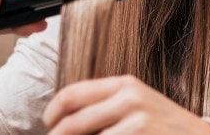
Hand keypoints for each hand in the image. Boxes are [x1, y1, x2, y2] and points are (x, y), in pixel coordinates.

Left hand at [43, 75, 209, 134]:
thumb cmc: (161, 125)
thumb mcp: (135, 104)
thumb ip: (105, 105)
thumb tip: (63, 121)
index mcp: (124, 84)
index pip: (72, 94)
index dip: (52, 112)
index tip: (48, 124)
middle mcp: (129, 97)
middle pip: (72, 122)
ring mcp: (136, 120)